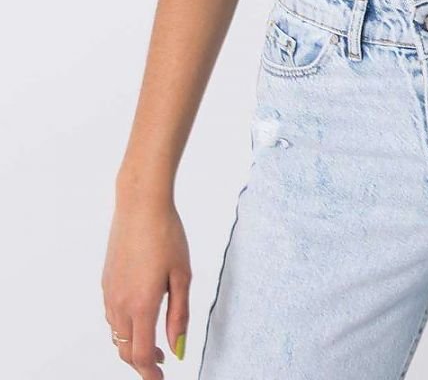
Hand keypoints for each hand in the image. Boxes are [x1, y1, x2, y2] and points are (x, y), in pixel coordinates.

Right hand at [101, 196, 191, 376]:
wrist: (140, 204)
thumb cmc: (166, 235)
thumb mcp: (182, 275)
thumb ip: (179, 315)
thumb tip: (177, 348)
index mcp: (141, 305)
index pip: (139, 355)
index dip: (150, 373)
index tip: (161, 379)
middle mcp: (120, 303)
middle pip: (124, 349)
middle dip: (141, 362)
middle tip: (160, 364)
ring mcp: (110, 292)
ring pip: (116, 333)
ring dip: (132, 344)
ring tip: (154, 341)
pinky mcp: (106, 281)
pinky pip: (112, 315)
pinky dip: (124, 326)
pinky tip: (140, 314)